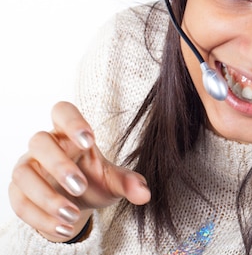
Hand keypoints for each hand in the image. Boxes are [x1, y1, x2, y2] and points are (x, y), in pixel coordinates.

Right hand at [8, 101, 150, 241]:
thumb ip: (128, 183)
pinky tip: (62, 227)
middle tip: (81, 187)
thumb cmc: (94, 181)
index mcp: (69, 133)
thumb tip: (144, 194)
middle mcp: (45, 146)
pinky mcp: (18, 192)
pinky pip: (20, 202)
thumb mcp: (113, 181)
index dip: (73, 122)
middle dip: (59, 165)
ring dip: (47, 197)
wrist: (75, 205)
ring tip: (72, 215)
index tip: (89, 140)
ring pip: (24, 173)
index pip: (63, 112)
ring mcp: (27, 167)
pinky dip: (40, 217)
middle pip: (39, 141)